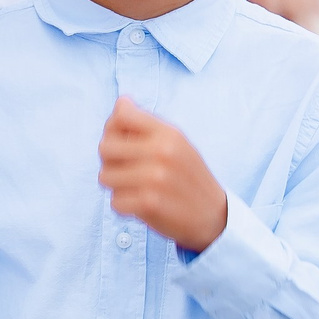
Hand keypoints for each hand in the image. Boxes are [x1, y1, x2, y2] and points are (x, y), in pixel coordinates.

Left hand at [100, 98, 227, 252]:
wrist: (214, 216)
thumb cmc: (188, 176)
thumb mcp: (176, 143)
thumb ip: (146, 124)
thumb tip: (121, 102)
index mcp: (168, 133)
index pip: (120, 115)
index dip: (112, 129)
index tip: (122, 142)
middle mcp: (162, 151)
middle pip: (104, 147)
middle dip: (110, 161)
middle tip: (126, 170)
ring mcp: (155, 178)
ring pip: (105, 176)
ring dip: (116, 186)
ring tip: (136, 188)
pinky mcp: (148, 204)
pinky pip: (114, 201)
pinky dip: (124, 206)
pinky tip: (141, 204)